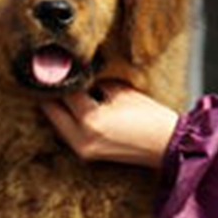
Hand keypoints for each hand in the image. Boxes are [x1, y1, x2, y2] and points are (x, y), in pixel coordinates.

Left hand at [41, 82, 178, 166]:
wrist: (167, 145)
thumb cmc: (149, 117)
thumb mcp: (120, 91)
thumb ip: (94, 83)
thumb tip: (76, 74)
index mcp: (90, 120)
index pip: (64, 92)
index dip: (60, 75)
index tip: (55, 63)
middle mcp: (81, 138)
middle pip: (50, 110)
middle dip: (52, 91)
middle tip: (51, 74)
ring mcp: (82, 149)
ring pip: (55, 122)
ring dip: (56, 105)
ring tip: (61, 86)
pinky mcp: (86, 154)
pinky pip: (66, 132)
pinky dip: (66, 118)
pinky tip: (71, 105)